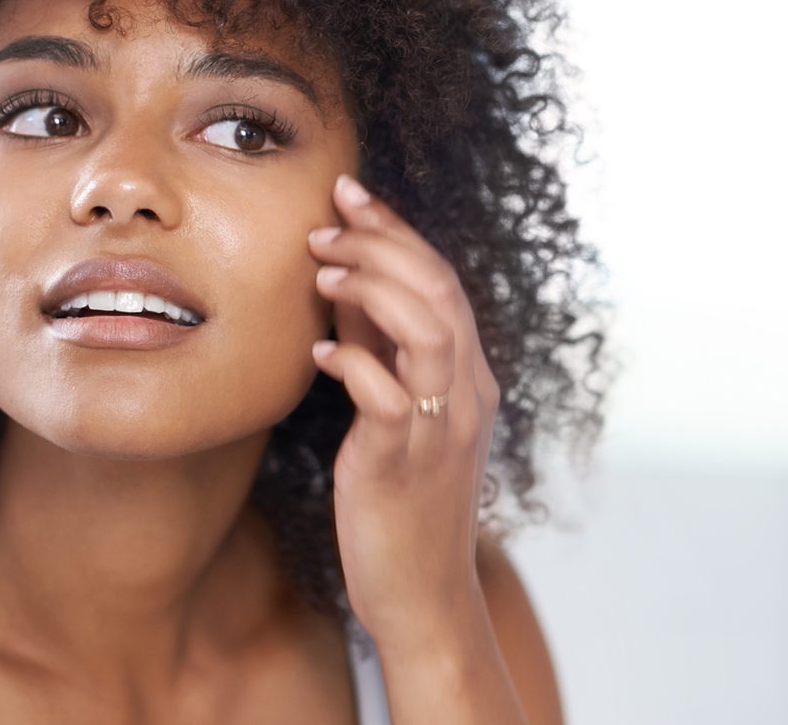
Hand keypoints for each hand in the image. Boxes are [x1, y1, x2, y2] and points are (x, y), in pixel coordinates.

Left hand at [307, 172, 502, 652]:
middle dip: (382, 243)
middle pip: (439, 291)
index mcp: (471, 378)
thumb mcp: (399, 417)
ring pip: (427, 330)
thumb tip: (348, 295)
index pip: (443, 282)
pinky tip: (317, 351)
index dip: (398, 231)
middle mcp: (467, 395)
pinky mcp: (402, 462)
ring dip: (372, 289)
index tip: (352, 193)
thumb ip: (383, 355)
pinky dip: (351, 362)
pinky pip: (385, 395)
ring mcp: (440, 428)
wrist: (422, 593)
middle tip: (326, 219)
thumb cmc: (403, 505)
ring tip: (321, 270)